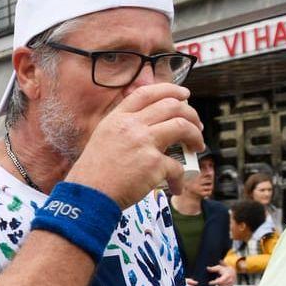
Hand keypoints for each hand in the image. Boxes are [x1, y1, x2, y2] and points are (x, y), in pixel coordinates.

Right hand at [66, 83, 204, 207]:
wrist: (88, 195)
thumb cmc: (94, 173)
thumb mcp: (103, 139)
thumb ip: (124, 128)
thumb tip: (152, 127)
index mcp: (118, 118)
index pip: (147, 93)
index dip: (170, 90)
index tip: (184, 95)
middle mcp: (131, 126)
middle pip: (171, 106)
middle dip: (191, 114)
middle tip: (196, 125)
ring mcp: (144, 143)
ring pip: (183, 126)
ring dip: (196, 136)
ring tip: (197, 146)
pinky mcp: (153, 163)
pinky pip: (177, 166)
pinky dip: (181, 178)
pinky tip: (176, 185)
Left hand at [208, 264, 235, 285]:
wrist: (231, 272)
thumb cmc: (223, 269)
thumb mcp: (218, 267)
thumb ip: (213, 269)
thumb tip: (207, 268)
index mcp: (227, 275)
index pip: (220, 281)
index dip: (214, 283)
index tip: (209, 282)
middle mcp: (230, 280)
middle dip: (216, 283)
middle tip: (215, 280)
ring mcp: (231, 284)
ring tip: (218, 281)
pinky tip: (220, 284)